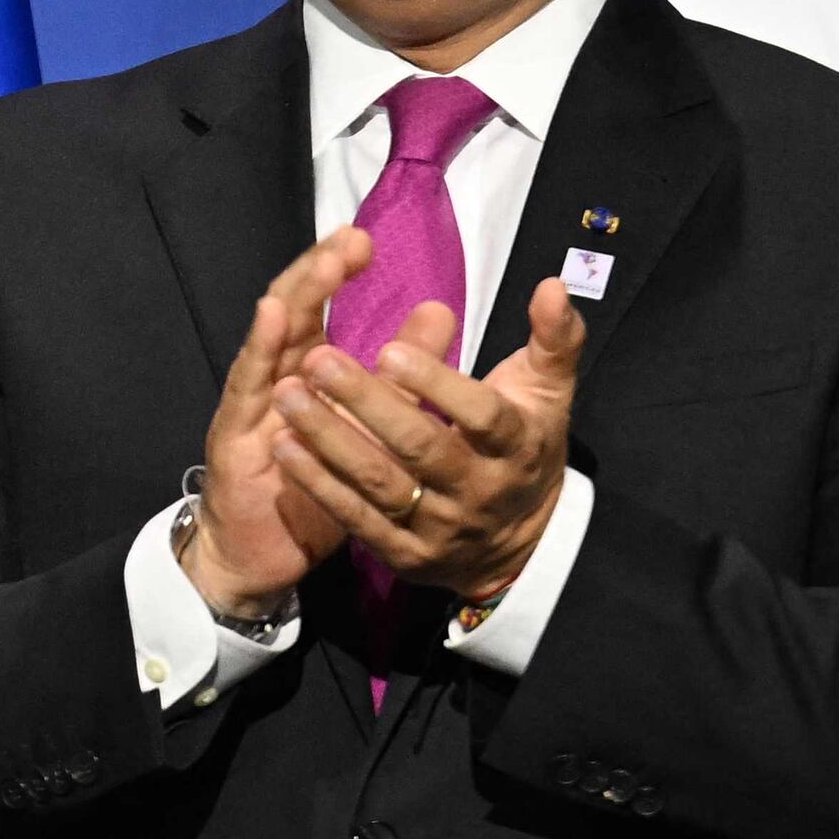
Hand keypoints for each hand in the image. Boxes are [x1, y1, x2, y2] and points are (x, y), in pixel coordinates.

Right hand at [177, 230, 368, 612]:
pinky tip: (272, 317)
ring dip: (294, 299)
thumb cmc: (311, 491)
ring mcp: (249, 405)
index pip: (318, 311)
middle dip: (317, 273)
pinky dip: (258, 348)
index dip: (336, 274)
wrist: (261, 555)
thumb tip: (438, 311)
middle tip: (349, 239)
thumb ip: (399, 373)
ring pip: (270, 341)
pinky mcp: (233, 436)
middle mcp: (271, 380)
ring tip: (322, 263)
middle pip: (291, 314)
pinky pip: (246, 388)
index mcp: (301, 375)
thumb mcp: (366, 428)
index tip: (364, 239)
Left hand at [275, 280, 584, 604]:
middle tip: (317, 361)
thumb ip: (554, 339)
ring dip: (329, 439)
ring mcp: (440, 527)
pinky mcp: (404, 555)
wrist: (518, 542)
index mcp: (518, 446)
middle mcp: (480, 491)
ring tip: (287, 394)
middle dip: (367, 404)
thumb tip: (552, 284)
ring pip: (380, 483)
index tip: (388, 349)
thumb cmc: (524, 444)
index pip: (482, 417)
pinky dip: (318, 483)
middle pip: (422, 448)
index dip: (437, 385)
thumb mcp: (547, 393)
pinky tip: (284, 446)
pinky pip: (356, 518)